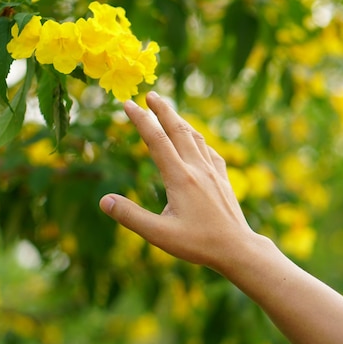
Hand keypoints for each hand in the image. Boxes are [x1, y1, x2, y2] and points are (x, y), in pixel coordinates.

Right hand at [99, 91, 257, 270]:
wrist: (238, 249)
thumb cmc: (198, 244)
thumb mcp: (159, 235)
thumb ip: (130, 216)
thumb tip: (103, 201)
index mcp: (180, 177)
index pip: (156, 140)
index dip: (140, 120)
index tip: (127, 103)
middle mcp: (197, 169)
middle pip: (178, 130)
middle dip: (162, 110)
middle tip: (150, 94)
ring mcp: (213, 172)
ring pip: (195, 137)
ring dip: (180, 121)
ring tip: (169, 111)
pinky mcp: (224, 179)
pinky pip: (209, 151)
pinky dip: (198, 139)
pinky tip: (197, 142)